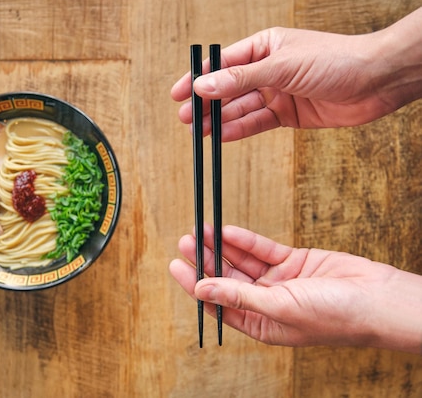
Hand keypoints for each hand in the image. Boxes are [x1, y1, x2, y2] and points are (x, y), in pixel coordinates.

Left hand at [169, 224, 421, 352]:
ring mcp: (280, 282)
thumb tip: (202, 289)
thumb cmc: (336, 316)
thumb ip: (239, 296)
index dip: (196, 285)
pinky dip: (245, 240)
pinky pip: (263, 250)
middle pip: (227, 279)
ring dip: (222, 247)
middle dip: (206, 261)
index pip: (219, 303)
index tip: (176, 266)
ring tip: (200, 230)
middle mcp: (267, 303)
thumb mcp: (279, 307)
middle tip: (186, 242)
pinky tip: (227, 230)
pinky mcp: (294, 262)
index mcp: (261, 324)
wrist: (379, 298)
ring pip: (242, 262)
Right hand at [171, 8, 421, 140]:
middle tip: (186, 119)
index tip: (178, 93)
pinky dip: (240, 130)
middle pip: (229, 89)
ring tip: (198, 133)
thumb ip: (240, 79)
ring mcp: (278, 93)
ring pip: (241, 108)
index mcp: (266, 46)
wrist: (378, 81)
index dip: (199, 78)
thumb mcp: (282, 66)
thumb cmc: (337, 60)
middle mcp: (269, 70)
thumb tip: (203, 84)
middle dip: (207, 104)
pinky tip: (222, 137)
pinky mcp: (289, 114)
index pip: (223, 63)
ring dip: (220, 120)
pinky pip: (257, 123)